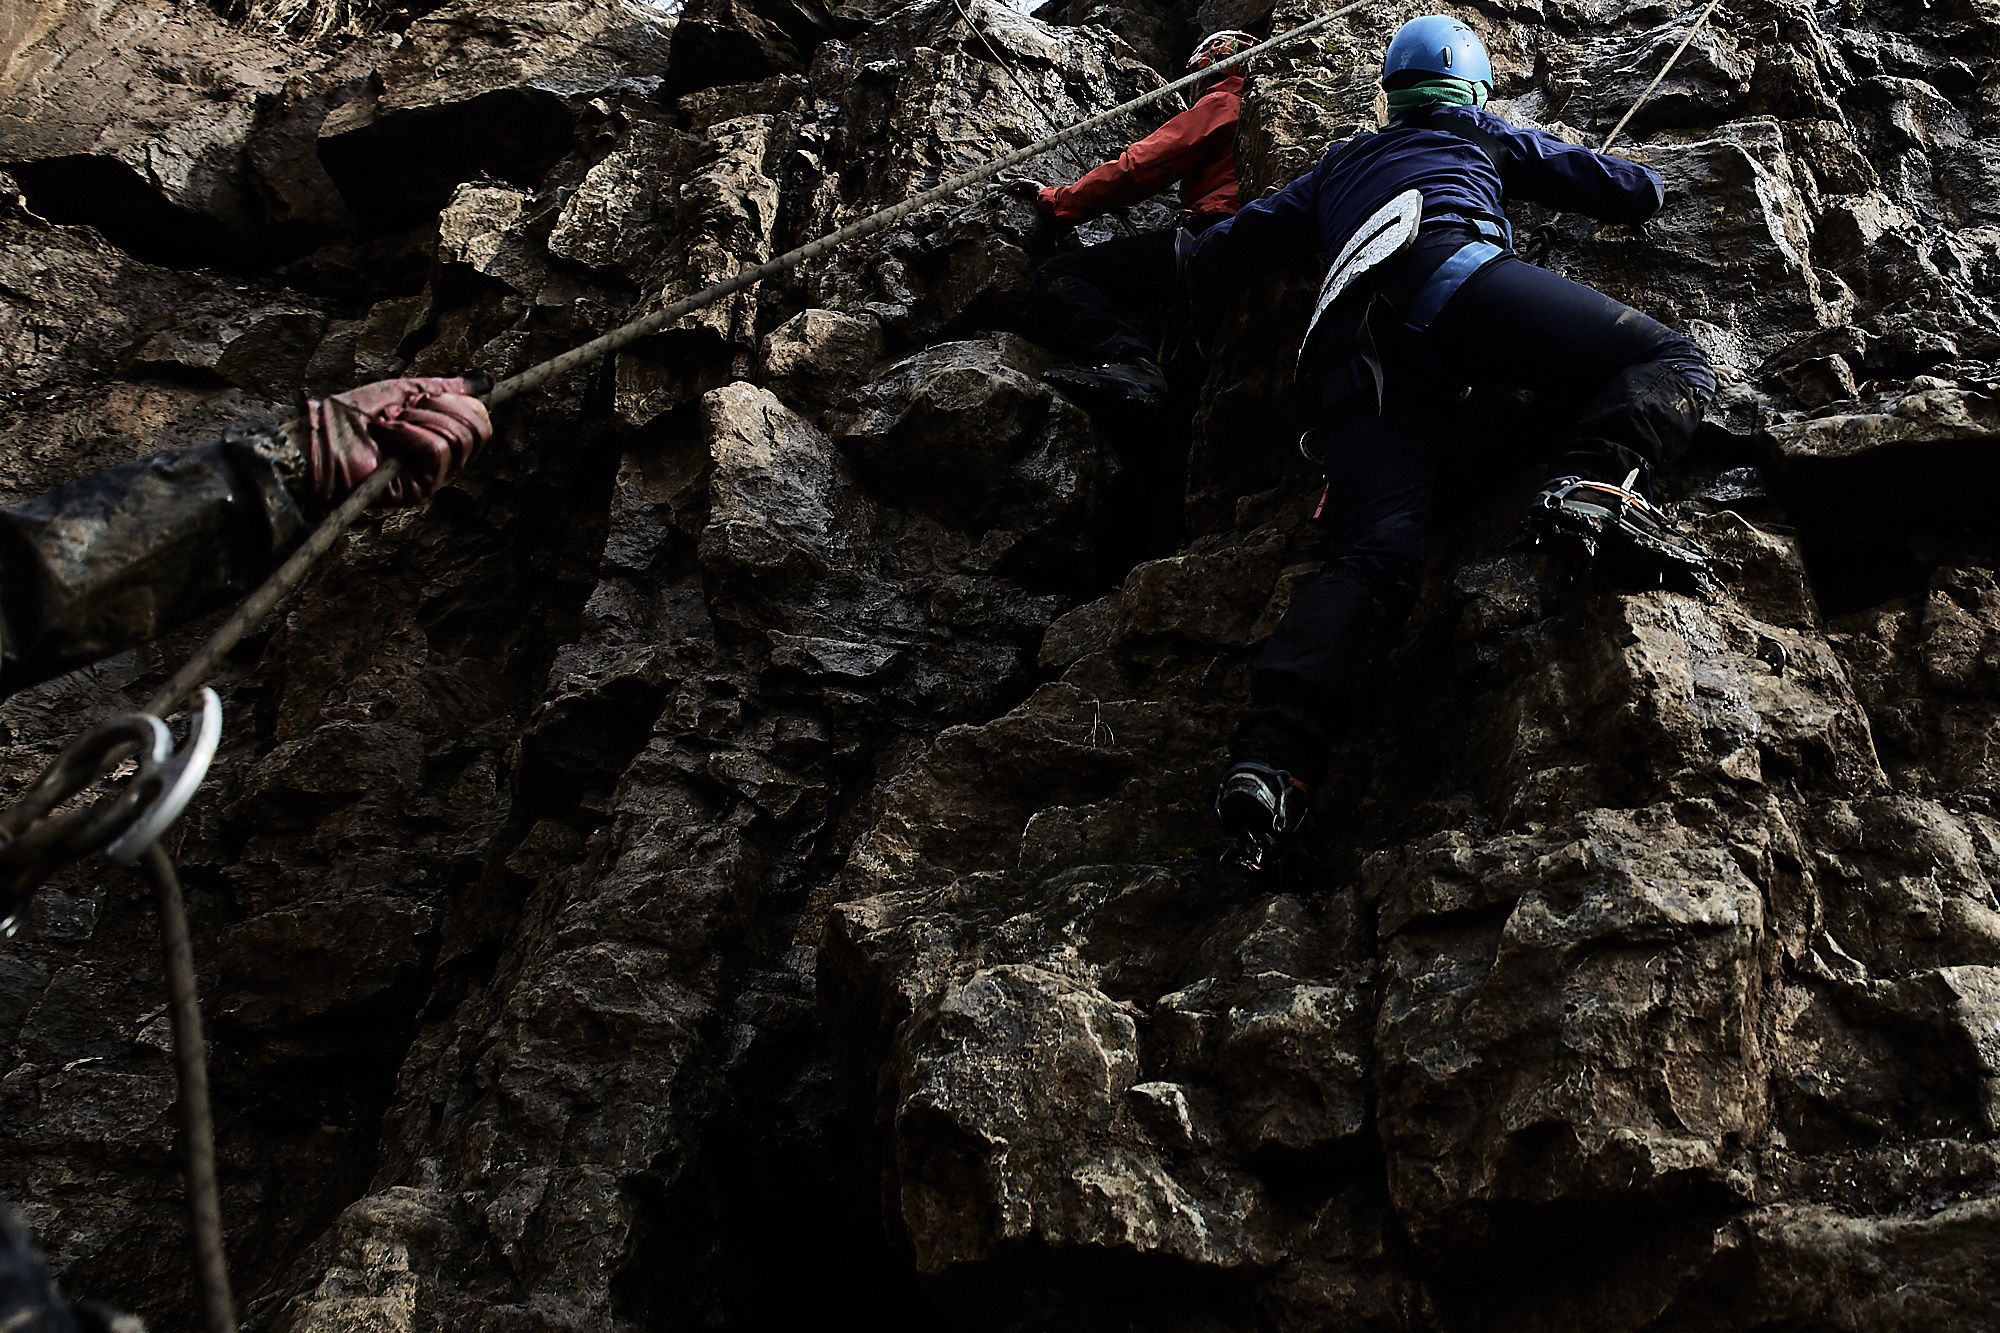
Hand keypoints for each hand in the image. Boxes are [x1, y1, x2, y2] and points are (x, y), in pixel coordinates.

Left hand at [305, 376, 491, 505]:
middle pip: (477, 430)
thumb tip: (485, 381)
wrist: (317, 440)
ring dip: (417, 421)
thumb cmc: (350, 417)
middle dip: (439, 408)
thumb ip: (444, 388)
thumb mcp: (403, 391)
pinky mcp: (420, 489)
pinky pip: (436, 451)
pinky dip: (409, 434)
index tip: (423, 396)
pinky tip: (386, 435)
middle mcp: (443, 462)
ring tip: (388, 425)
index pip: (480, 421)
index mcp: (442, 438)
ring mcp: (433, 478)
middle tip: (402, 410)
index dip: (459, 401)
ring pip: (457, 439)